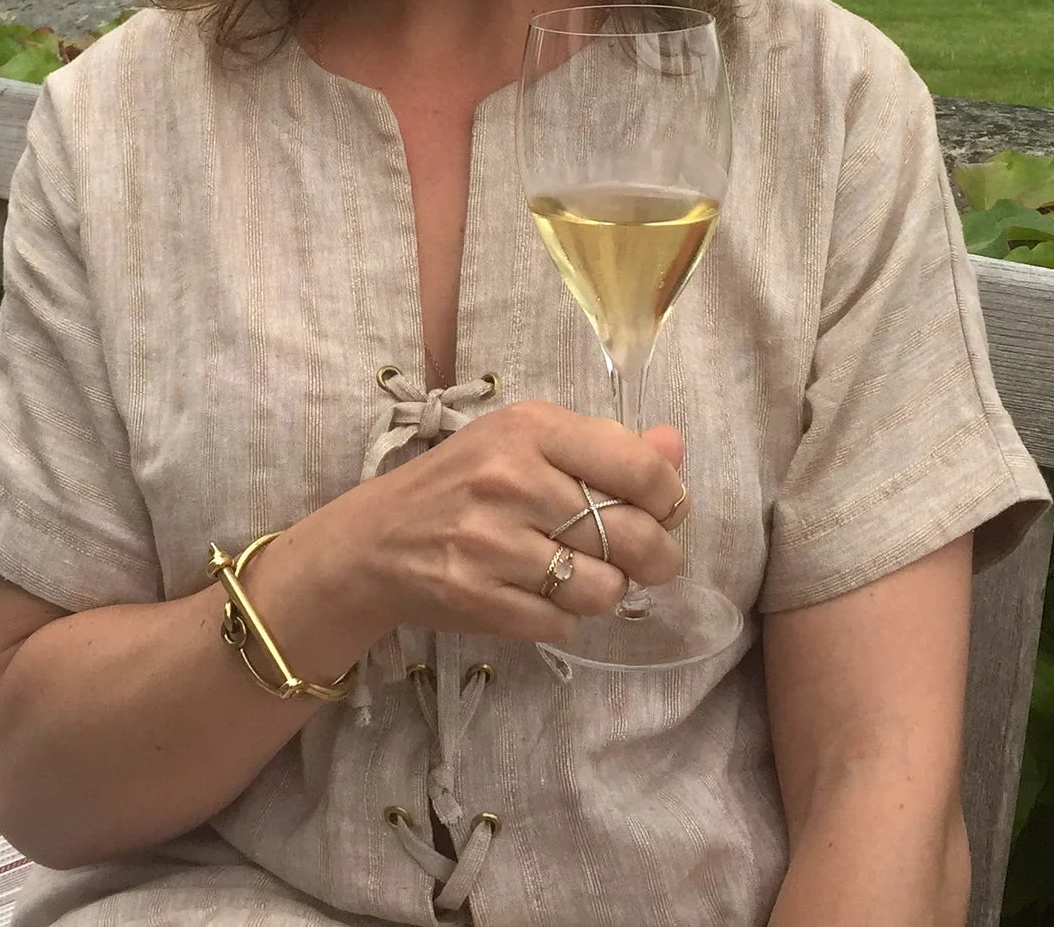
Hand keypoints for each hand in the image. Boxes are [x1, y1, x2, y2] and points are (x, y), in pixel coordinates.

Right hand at [309, 400, 689, 644]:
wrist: (378, 539)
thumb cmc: (466, 481)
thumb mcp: (528, 441)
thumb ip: (608, 445)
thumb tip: (676, 445)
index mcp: (531, 429)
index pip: (641, 469)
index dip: (670, 499)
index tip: (664, 510)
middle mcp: (512, 481)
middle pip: (631, 536)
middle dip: (657, 556)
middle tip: (649, 558)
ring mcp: (492, 544)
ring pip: (603, 588)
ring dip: (606, 589)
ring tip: (582, 573)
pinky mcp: (477, 598)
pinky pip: (563, 624)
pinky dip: (564, 616)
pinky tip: (541, 594)